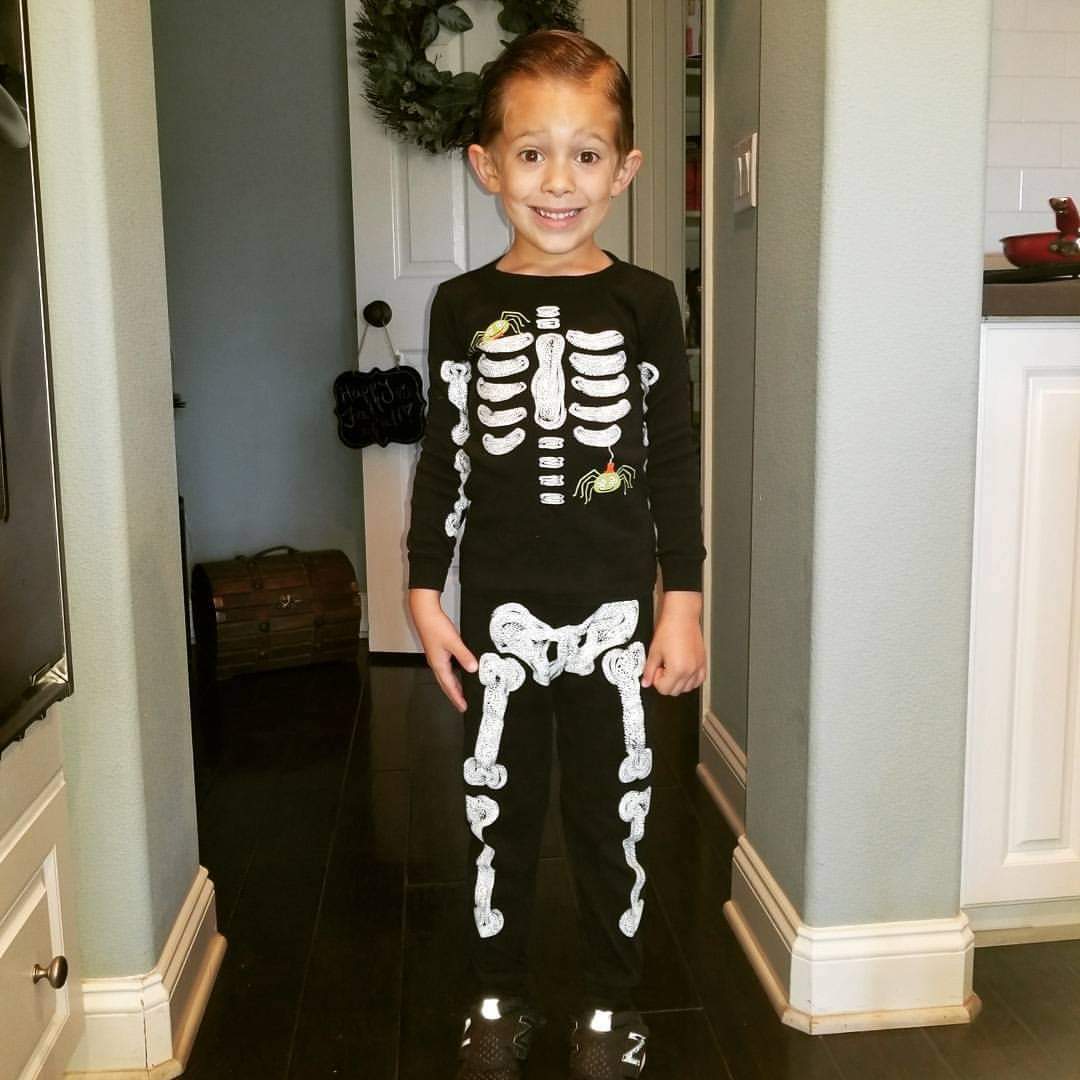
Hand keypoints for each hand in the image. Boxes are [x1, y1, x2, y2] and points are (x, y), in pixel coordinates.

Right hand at [408, 589, 477, 711]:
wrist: (424, 612)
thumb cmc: (435, 626)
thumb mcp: (453, 642)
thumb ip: (464, 655)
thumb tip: (473, 669)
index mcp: (439, 664)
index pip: (449, 686)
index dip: (456, 697)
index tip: (463, 707)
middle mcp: (436, 662)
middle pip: (445, 684)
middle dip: (453, 695)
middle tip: (461, 704)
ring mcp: (436, 657)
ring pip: (445, 676)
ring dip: (452, 685)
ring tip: (460, 692)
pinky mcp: (437, 650)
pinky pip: (445, 667)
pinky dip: (451, 674)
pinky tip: (457, 671)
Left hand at [642, 590, 705, 695]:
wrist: (682, 617)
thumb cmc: (669, 629)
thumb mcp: (654, 651)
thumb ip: (649, 670)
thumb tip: (646, 681)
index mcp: (678, 669)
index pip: (664, 689)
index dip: (657, 681)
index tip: (656, 670)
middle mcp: (690, 670)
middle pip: (675, 691)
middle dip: (666, 682)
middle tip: (662, 668)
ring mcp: (698, 667)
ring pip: (688, 688)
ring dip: (678, 682)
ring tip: (672, 667)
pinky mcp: (703, 662)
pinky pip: (699, 680)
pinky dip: (691, 679)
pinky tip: (684, 670)